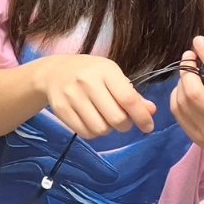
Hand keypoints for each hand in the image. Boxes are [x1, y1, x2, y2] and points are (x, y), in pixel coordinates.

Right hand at [35, 55, 156, 137]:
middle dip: (125, 125)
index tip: (148, 126)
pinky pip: (85, 133)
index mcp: (105, 70)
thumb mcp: (112, 75)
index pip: (128, 99)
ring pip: (100, 129)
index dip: (141, 116)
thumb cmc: (89, 72)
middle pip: (116, 118)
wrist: (53, 72)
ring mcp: (72, 96)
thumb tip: (151, 111)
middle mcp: (87, 82)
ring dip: (108, 130)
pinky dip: (94, 133)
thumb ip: (131, 94)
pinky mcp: (61, 110)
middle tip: (123, 121)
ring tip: (105, 119)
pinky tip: (93, 122)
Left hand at [170, 36, 203, 168]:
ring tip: (188, 73)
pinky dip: (176, 97)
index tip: (199, 41)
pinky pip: (178, 114)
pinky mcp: (197, 141)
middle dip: (187, 70)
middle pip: (194, 92)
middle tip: (189, 57)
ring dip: (180, 82)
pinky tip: (184, 90)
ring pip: (181, 103)